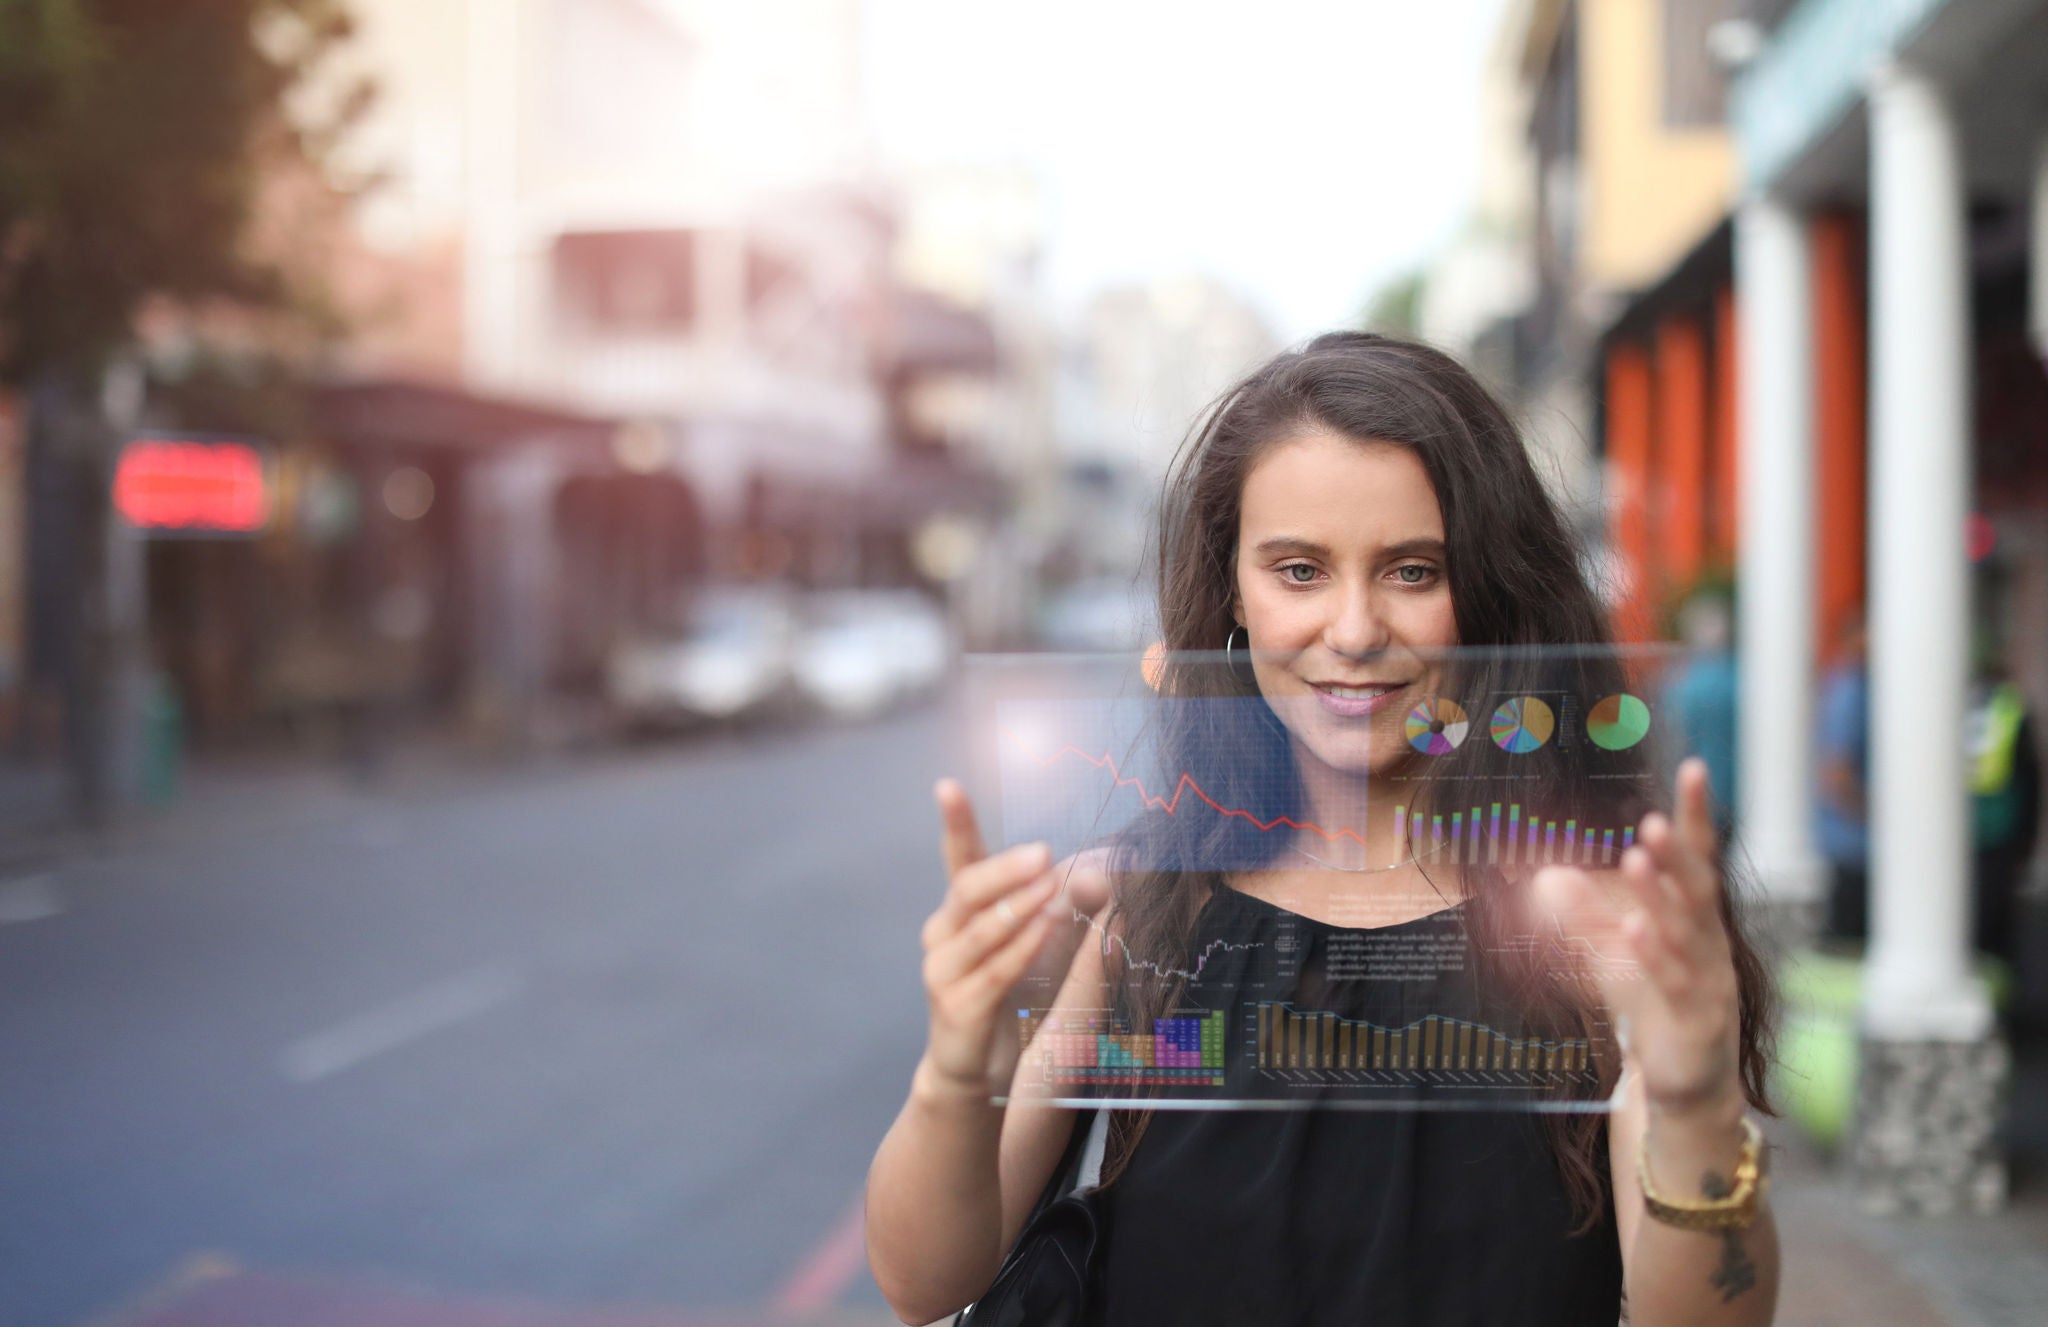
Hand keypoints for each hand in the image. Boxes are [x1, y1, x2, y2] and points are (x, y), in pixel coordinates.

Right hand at [919, 779, 1110, 1094]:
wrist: (973, 1070)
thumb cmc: (1005, 996)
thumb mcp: (1030, 944)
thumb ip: (1054, 907)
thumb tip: (1098, 872)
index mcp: (959, 912)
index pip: (957, 859)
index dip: (954, 823)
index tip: (948, 786)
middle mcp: (943, 935)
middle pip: (968, 888)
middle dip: (1007, 868)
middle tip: (1043, 852)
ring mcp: (944, 972)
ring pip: (981, 928)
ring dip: (1020, 905)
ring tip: (1051, 886)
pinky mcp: (958, 1008)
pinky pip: (993, 971)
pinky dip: (1021, 947)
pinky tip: (1044, 929)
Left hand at [1535, 758, 1742, 1117]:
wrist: (1685, 1084)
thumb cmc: (1652, 1008)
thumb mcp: (1612, 955)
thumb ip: (1585, 917)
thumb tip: (1546, 877)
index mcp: (1697, 920)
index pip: (1700, 858)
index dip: (1697, 816)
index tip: (1695, 768)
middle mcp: (1711, 943)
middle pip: (1699, 888)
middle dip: (1679, 853)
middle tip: (1655, 819)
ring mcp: (1709, 981)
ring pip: (1688, 931)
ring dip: (1662, 894)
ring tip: (1639, 856)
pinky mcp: (1698, 1019)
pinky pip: (1676, 982)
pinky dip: (1655, 954)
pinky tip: (1634, 927)